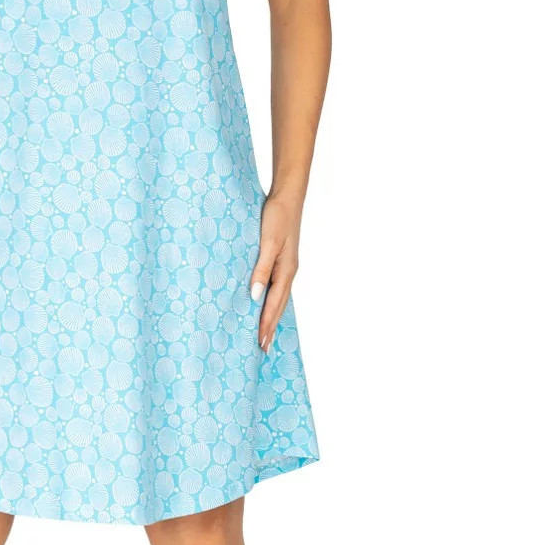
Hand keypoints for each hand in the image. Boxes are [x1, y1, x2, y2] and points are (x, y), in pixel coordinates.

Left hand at [249, 192, 301, 352]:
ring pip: (278, 298)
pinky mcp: (281, 259)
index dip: (266, 325)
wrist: (288, 195)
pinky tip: (265, 304)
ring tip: (265, 334)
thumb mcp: (268, 242)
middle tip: (262, 349)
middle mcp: (288, 271)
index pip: (273, 304)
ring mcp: (286, 266)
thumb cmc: (277, 216)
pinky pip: (276, 287)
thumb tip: (254, 296)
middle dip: (270, 327)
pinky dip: (271, 301)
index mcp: (286, 270)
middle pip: (278, 306)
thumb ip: (261, 269)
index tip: (260, 344)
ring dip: (271, 317)